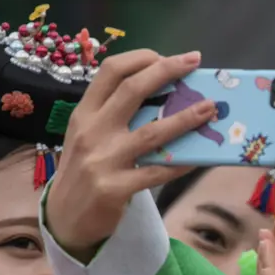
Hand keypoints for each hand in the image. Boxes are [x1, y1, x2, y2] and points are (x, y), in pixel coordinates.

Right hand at [46, 49, 215, 260]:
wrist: (65, 218)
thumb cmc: (86, 170)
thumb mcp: (89, 137)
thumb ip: (116, 117)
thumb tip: (167, 98)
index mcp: (85, 113)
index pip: (110, 72)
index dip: (141, 58)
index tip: (169, 56)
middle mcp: (92, 131)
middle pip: (131, 90)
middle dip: (166, 70)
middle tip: (194, 61)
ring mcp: (103, 160)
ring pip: (151, 132)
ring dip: (185, 118)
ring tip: (210, 108)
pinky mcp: (115, 188)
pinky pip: (157, 172)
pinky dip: (181, 164)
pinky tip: (201, 158)